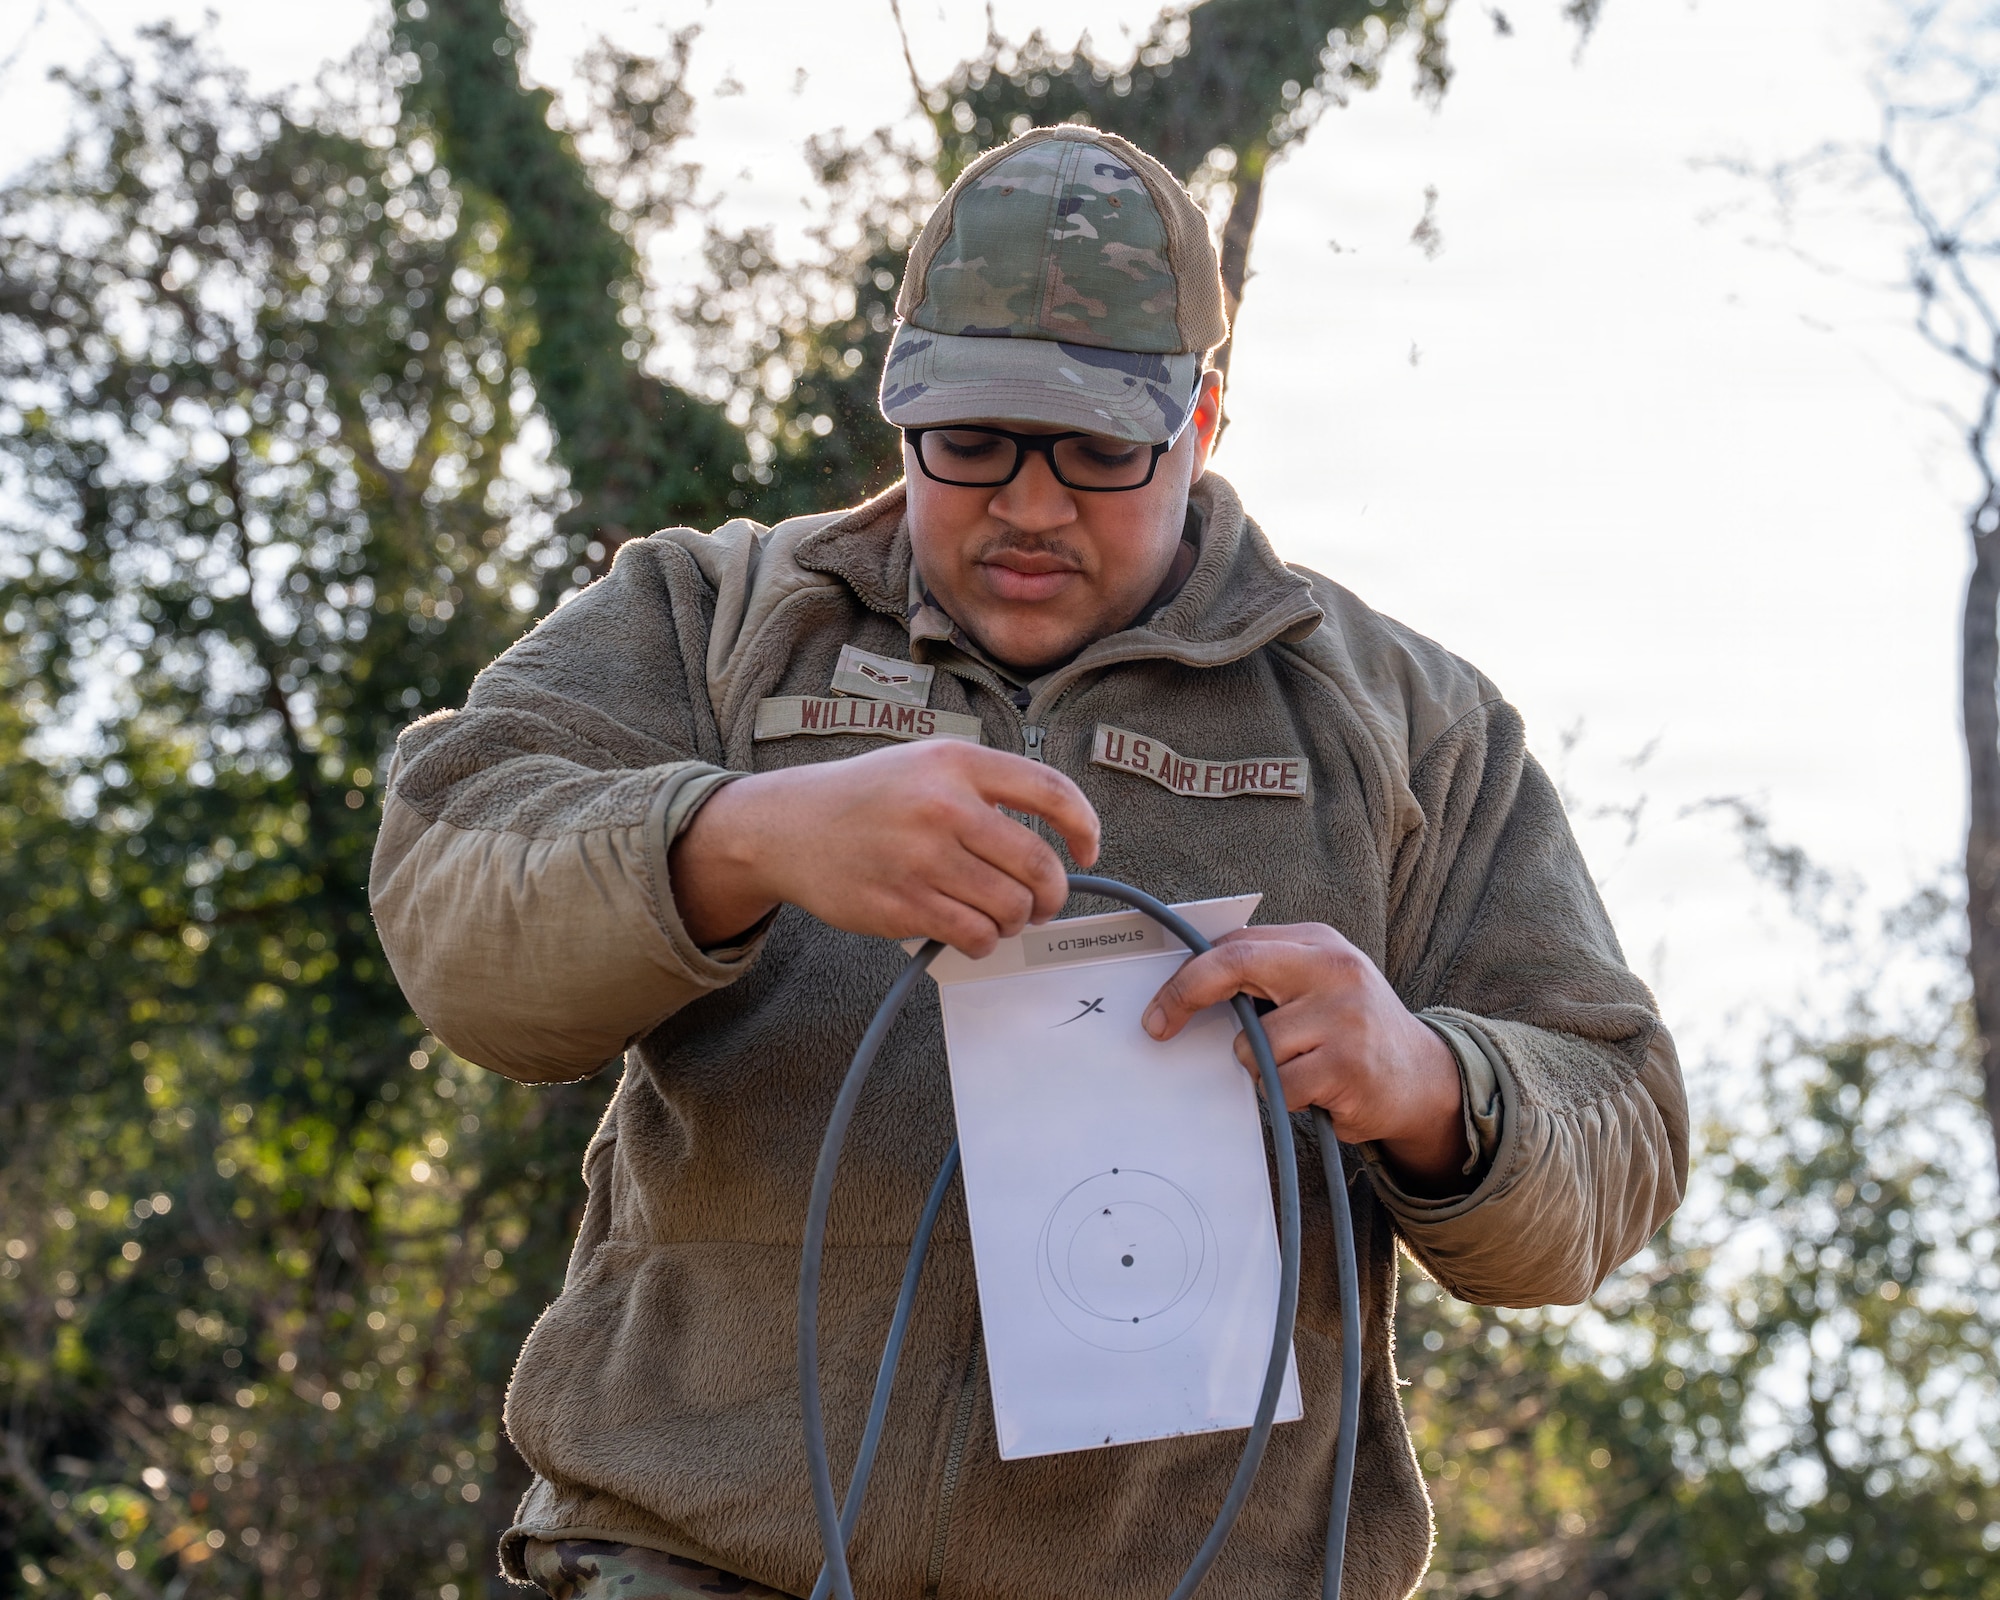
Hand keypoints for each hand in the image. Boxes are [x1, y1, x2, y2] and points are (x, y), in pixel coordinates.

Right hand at [670, 741, 1099, 957]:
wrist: (789, 827)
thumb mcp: (927, 762)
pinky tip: (972, 932)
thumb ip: (987, 787)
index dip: (1085, 827)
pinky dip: (984, 941)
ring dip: (1016, 920)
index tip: (1089, 850)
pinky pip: (974, 935)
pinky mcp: (901, 905)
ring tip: (1001, 915)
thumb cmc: (869, 797)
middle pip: (1038, 865)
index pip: (1050, 791)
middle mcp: (942, 807)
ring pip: (1010, 908)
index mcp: (956, 762)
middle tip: (1041, 901)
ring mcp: (920, 859)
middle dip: (1051, 894)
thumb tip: (1058, 838)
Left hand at [1141, 922, 1470, 1192]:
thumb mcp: (1317, 986)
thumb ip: (1267, 976)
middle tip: (1158, 1026)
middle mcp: (1334, 969)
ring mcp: (1344, 1016)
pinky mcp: (1348, 1065)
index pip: (1238, 944)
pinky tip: (1318, 1091)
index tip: (1159, 1005)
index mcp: (1319, 944)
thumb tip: (1188, 984)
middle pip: (1237, 967)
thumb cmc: (1352, 1031)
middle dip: (1186, 995)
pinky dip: (1288, 1098)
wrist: (1424, 1079)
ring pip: (1255, 1045)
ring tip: (1301, 1069)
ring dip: (1262, 1069)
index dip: (1189, 973)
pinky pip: (1282, 1086)